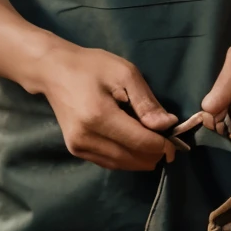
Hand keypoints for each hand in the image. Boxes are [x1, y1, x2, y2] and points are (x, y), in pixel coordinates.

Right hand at [34, 38, 177, 170]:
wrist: (54, 71)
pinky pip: (108, 162)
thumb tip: (167, 125)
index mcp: (99, 116)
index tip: (176, 143)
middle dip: (153, 154)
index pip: (139, 141)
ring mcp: (78, 147)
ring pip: (120, 164)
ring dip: (141, 159)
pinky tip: (135, 146)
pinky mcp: (76, 150)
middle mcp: (86, 138)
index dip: (161, 146)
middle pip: (131, 158)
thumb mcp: (124, 73)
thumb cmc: (92, 66)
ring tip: (154, 145)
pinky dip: (126, 158)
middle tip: (168, 144)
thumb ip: (146, 101)